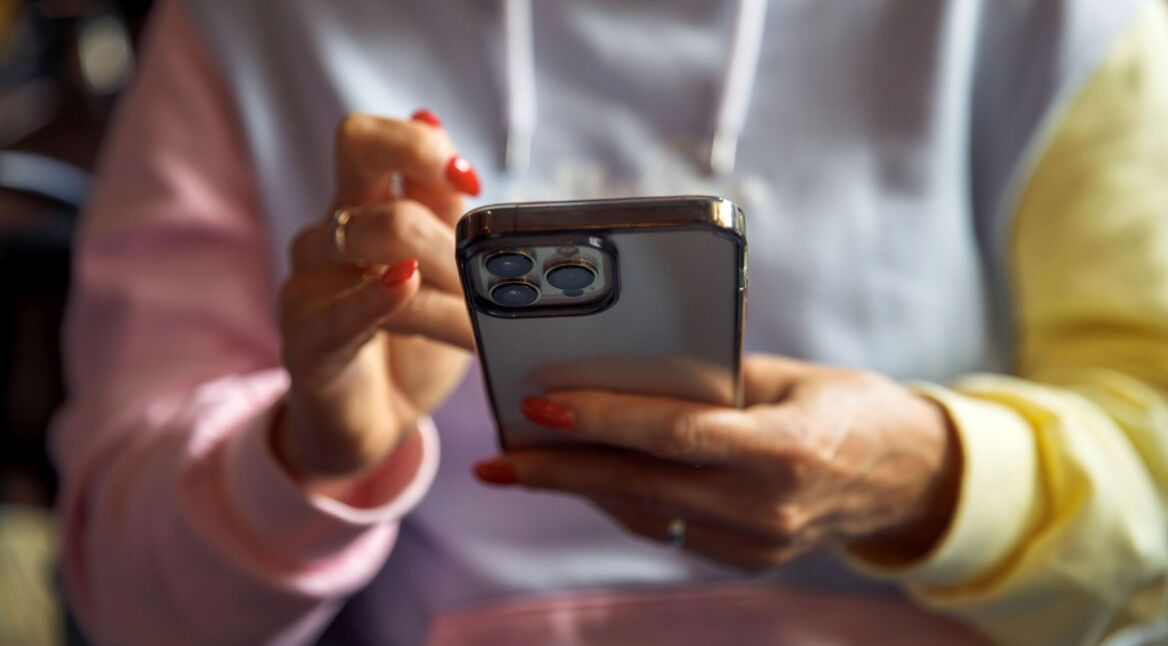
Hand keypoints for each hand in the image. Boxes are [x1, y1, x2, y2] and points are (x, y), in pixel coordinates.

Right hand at [274, 110, 480, 494]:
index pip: (372, 138)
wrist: (374, 421)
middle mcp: (331, 231)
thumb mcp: (442, 271)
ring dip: (448, 272)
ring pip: (378, 233)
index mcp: (363, 207)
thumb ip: (443, 208)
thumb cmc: (411, 342)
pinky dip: (379, 293)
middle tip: (491, 270)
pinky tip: (407, 285)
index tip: (471, 182)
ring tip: (486, 317)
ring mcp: (311, 280)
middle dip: (444, 201)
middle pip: (359, 151)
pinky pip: (340, 305)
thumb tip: (432, 117)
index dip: (423, 144)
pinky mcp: (305, 337)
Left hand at [473, 355, 961, 569]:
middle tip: (497, 458)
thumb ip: (714, 377)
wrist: (911, 478)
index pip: (674, 434)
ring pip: (646, 514)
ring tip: (522, 465)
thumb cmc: (851, 407)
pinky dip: (622, 502)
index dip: (601, 420)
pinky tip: (585, 480)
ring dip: (580, 489)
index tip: (538, 406)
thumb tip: (626, 366)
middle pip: (642, 486)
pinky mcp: (750, 559)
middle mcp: (768, 508)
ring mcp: (758, 543)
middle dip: (560, 471)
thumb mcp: (790, 375)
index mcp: (786, 450)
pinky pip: (668, 531)